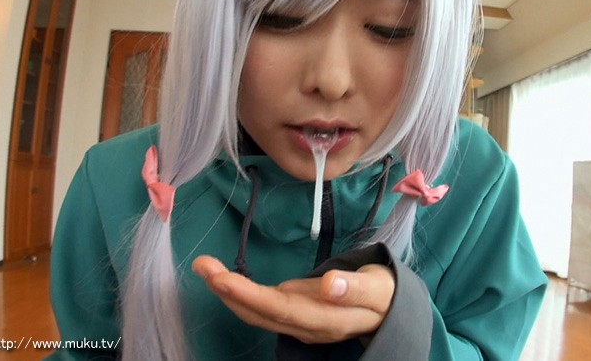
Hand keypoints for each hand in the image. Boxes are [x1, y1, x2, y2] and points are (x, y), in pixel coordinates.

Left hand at [192, 256, 395, 343]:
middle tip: (202, 264)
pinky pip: (260, 306)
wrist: (389, 311)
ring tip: (204, 266)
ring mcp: (296, 320)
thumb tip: (328, 284)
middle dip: (228, 291)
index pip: (281, 310)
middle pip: (260, 313)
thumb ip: (354, 288)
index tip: (223, 279)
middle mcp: (305, 325)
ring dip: (227, 291)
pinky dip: (238, 292)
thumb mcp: (379, 288)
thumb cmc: (384, 294)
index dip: (250, 296)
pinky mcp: (293, 311)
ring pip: (255, 311)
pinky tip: (221, 278)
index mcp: (326, 320)